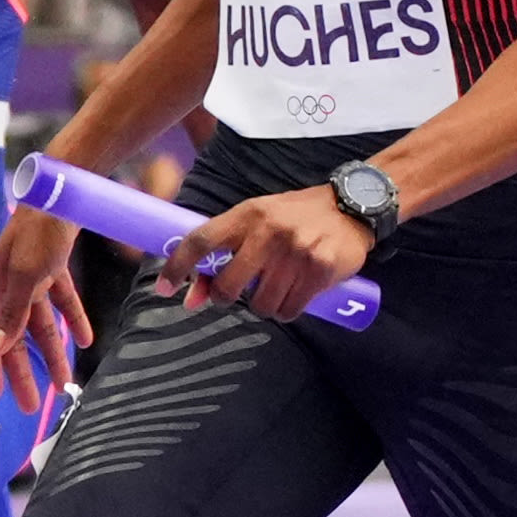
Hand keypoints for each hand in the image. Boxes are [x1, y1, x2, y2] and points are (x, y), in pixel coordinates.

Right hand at [0, 205, 88, 408]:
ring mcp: (30, 277)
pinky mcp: (51, 267)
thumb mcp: (27, 276)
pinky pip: (61, 301)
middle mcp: (9, 287)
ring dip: (51, 353)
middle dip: (22, 372)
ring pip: (40, 324)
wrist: (61, 192)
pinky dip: (73, 320)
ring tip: (63, 382)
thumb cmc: (39, 233)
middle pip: (14, 338)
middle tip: (29, 405)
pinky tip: (85, 339)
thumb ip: (12, 313)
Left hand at [170, 186, 369, 322]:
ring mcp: (295, 253)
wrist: (351, 206)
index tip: (165, 289)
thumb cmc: (295, 217)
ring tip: (277, 287)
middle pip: (229, 287)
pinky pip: (289, 310)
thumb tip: (191, 300)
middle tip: (239, 292)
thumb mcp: (258, 223)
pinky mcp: (319, 271)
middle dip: (228, 298)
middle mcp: (269, 232)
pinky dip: (288, 310)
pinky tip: (296, 293)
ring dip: (264, 306)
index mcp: (248, 215)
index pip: (201, 241)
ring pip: (261, 306)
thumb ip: (224, 255)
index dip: (178, 267)